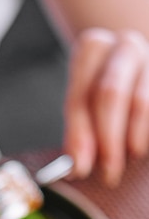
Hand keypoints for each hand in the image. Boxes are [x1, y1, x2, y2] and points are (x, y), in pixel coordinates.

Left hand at [64, 27, 148, 186]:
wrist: (140, 69)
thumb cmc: (108, 94)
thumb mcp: (87, 107)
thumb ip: (79, 132)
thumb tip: (76, 167)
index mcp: (92, 49)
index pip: (80, 96)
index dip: (79, 136)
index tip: (79, 169)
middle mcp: (124, 45)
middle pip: (110, 94)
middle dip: (107, 140)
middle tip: (108, 173)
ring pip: (142, 101)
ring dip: (134, 138)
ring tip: (130, 157)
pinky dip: (148, 133)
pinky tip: (141, 148)